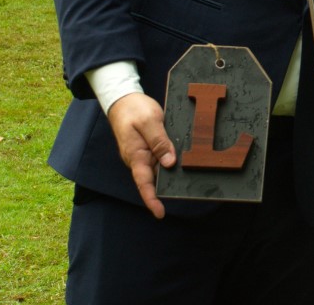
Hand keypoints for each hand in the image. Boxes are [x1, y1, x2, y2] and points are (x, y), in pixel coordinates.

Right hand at [106, 92, 175, 217]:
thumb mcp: (149, 122)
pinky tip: (183, 160)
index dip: (151, 200)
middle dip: (167, 188)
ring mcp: (143, 154)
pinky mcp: (149, 148)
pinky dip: (170, 161)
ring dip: (171, 173)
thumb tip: (170, 163)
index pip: (143, 183)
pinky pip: (160, 158)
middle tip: (187, 191)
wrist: (123, 99)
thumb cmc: (133, 110)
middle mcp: (139, 159)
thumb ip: (159, 142)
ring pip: (159, 169)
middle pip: (154, 179)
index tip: (160, 213)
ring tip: (190, 176)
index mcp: (136, 156)